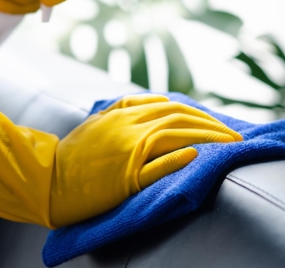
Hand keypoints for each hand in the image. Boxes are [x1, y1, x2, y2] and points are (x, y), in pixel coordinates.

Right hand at [0, 94, 241, 228]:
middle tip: (235, 135)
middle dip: (212, 125)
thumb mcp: (101, 120)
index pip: (173, 107)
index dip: (201, 114)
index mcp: (124, 113)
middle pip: (180, 118)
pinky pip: (155, 166)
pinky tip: (195, 155)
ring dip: (206, 137)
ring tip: (228, 144)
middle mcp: (128, 127)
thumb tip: (164, 103)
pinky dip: (176, 158)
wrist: (49, 181)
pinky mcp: (124, 177)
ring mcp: (127, 151)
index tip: (220, 123)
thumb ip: (130, 106)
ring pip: (174, 136)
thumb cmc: (77, 152)